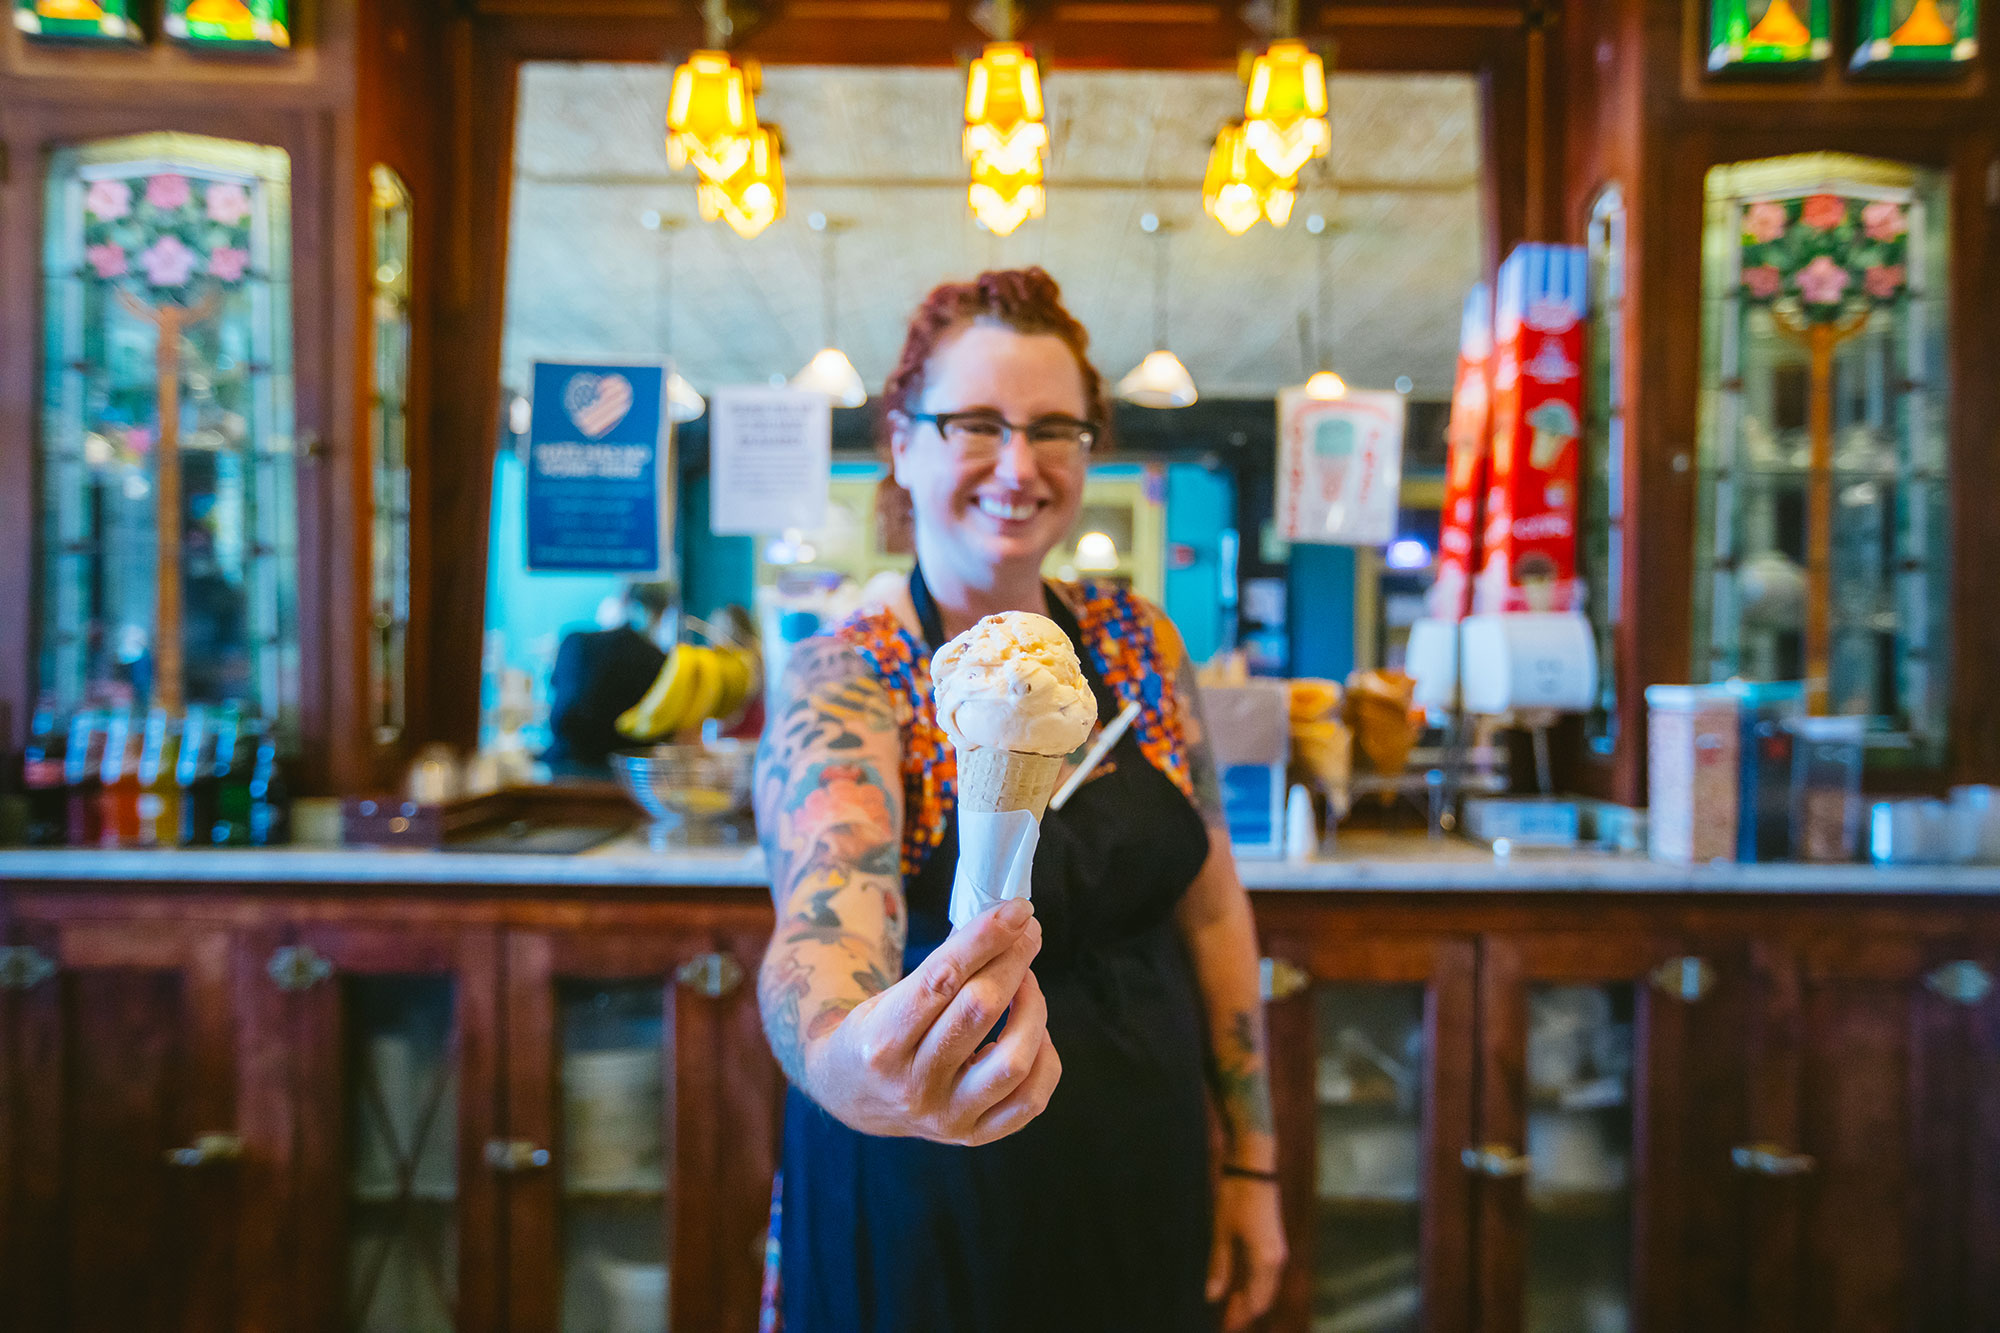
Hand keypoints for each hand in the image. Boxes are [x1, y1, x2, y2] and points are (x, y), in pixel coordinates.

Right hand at [802, 898, 1060, 1145]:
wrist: (852, 1096)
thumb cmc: (877, 1032)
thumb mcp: (888, 995)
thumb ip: (942, 970)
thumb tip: (1005, 924)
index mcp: (881, 1043)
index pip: (941, 981)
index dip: (984, 939)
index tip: (1016, 910)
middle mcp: (913, 1087)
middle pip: (979, 1011)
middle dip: (1012, 961)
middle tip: (1027, 931)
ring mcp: (946, 1117)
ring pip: (1013, 1060)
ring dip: (1033, 1008)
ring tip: (1027, 983)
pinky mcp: (972, 1136)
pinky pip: (1030, 1101)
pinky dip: (1044, 1058)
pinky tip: (1034, 1032)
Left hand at [1206, 1174, 1286, 1330]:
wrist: (1254, 1167)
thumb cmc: (1236, 1197)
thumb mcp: (1221, 1232)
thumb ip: (1218, 1266)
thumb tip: (1212, 1297)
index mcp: (1265, 1260)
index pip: (1255, 1301)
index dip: (1240, 1317)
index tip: (1225, 1328)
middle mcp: (1277, 1259)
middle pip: (1264, 1297)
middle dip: (1245, 1312)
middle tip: (1226, 1322)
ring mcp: (1278, 1249)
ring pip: (1267, 1286)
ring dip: (1250, 1299)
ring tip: (1230, 1307)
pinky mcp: (1274, 1241)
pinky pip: (1268, 1273)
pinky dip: (1255, 1285)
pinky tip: (1239, 1285)